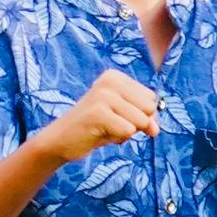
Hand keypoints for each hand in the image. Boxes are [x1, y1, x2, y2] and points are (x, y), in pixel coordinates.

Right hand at [42, 69, 163, 159]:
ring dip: (126, 132)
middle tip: (110, 124)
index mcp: (115, 76)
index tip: (116, 116)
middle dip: (135, 123)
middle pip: (150, 109)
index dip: (140, 115)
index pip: (152, 99)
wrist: (60, 139)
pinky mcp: (98, 112)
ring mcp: (103, 95)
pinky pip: (128, 131)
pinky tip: (99, 134)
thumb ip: (146, 118)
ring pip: (141, 121)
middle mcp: (109, 80)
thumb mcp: (124, 117)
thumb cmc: (95, 127)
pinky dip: (117, 139)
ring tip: (105, 128)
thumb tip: (155, 129)